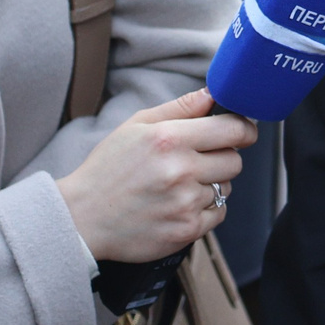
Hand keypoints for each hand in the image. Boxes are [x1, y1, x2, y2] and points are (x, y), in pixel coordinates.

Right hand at [55, 89, 256, 263]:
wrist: (82, 218)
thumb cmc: (108, 169)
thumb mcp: (136, 126)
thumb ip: (180, 108)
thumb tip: (213, 93)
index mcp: (169, 139)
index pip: (233, 129)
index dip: (243, 129)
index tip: (241, 132)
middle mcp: (180, 171)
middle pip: (235, 161)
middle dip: (223, 158)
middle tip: (198, 161)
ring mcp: (184, 203)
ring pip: (225, 188)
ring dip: (211, 185)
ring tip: (179, 186)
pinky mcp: (186, 230)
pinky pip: (218, 214)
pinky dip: (205, 210)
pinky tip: (179, 205)